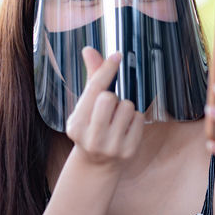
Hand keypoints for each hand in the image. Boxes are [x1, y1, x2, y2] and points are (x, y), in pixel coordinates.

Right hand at [63, 48, 144, 169]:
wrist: (97, 164)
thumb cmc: (92, 127)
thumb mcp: (85, 108)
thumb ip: (91, 79)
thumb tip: (89, 49)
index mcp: (76, 125)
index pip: (93, 91)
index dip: (106, 70)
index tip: (117, 56)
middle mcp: (91, 138)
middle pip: (110, 98)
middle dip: (113, 97)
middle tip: (108, 109)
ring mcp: (111, 146)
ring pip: (127, 106)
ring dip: (125, 108)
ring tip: (116, 120)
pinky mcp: (129, 150)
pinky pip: (139, 118)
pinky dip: (134, 119)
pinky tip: (125, 129)